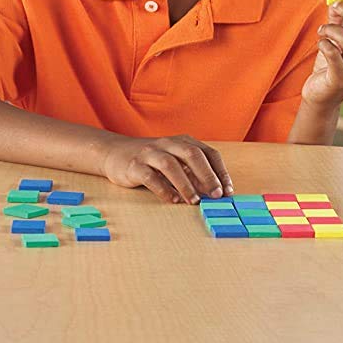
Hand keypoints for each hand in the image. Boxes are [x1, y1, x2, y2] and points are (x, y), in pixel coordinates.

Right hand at [101, 134, 235, 203]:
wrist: (115, 153)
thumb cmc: (152, 161)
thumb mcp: (175, 161)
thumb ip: (193, 173)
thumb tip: (215, 193)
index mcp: (183, 141)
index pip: (208, 152)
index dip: (220, 171)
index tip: (228, 190)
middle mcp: (168, 143)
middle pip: (192, 154)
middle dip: (207, 175)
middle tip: (216, 195)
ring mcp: (150, 153)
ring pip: (171, 165)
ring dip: (186, 184)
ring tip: (195, 201)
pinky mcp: (134, 166)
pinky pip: (150, 177)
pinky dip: (163, 189)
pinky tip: (173, 200)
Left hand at [302, 0, 342, 108]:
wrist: (321, 97)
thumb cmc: (331, 67)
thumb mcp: (337, 43)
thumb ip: (339, 22)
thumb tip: (337, 2)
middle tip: (335, 5)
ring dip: (331, 28)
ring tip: (322, 30)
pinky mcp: (342, 80)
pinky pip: (332, 52)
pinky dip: (324, 42)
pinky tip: (321, 44)